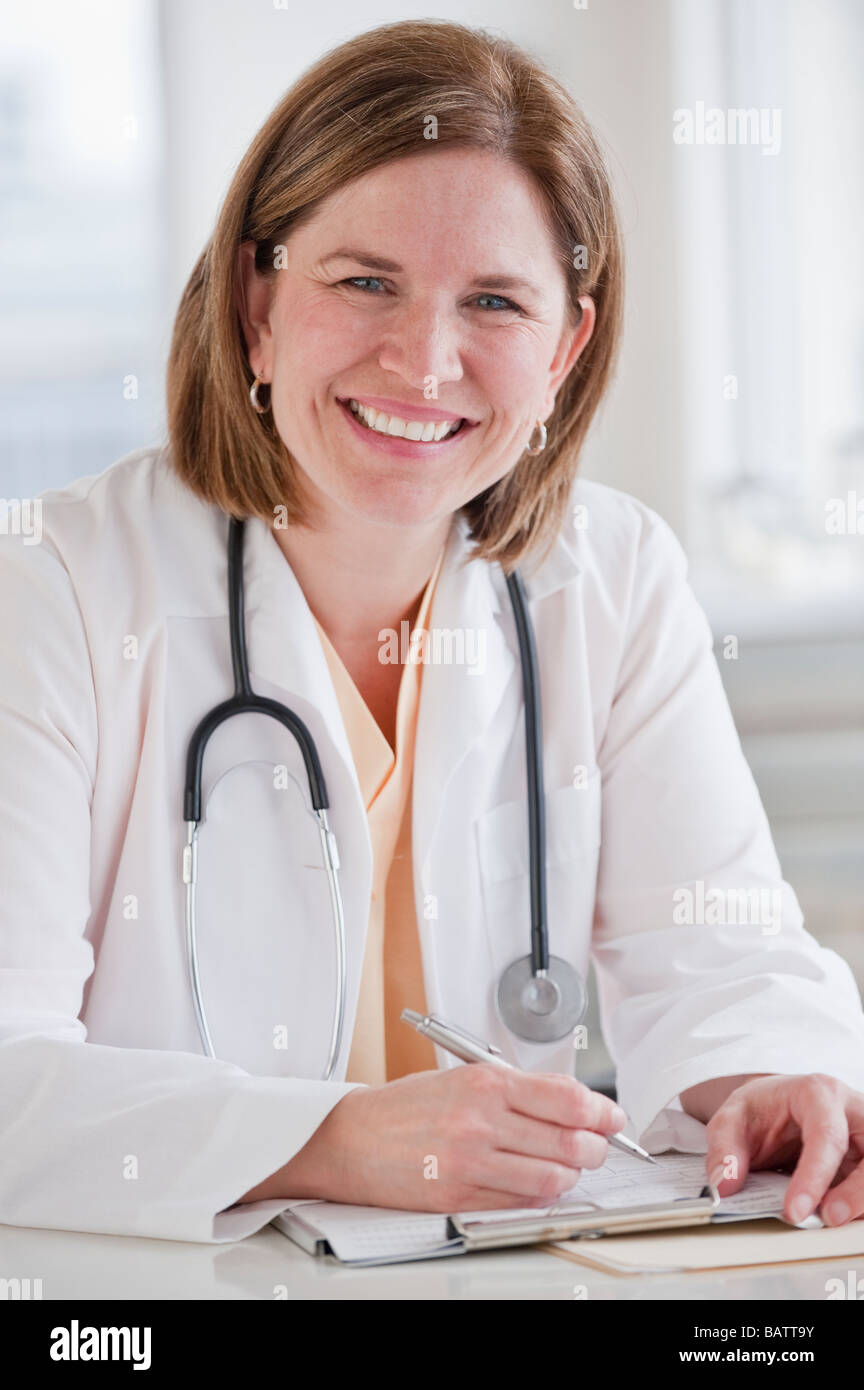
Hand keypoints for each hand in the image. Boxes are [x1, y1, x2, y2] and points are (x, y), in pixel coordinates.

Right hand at [270, 1065, 625, 1211]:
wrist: (351, 1138)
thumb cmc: (406, 1107)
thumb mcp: (463, 1076)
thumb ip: (517, 1089)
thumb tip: (573, 1104)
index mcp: (486, 1082)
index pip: (568, 1098)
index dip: (602, 1111)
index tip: (612, 1116)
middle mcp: (481, 1120)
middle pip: (570, 1141)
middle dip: (596, 1147)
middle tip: (598, 1146)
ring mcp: (471, 1162)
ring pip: (552, 1178)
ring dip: (571, 1176)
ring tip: (568, 1168)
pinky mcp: (459, 1197)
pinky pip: (520, 1202)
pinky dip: (539, 1196)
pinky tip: (538, 1185)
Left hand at [703, 1074, 863, 1225]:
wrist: (777, 1106)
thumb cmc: (761, 1109)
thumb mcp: (732, 1118)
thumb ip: (725, 1148)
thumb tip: (726, 1184)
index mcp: (818, 1093)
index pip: (827, 1134)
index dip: (814, 1176)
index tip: (795, 1211)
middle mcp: (851, 1111)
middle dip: (857, 1191)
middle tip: (827, 1218)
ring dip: (861, 1200)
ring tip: (830, 1219)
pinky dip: (858, 1204)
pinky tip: (837, 1214)